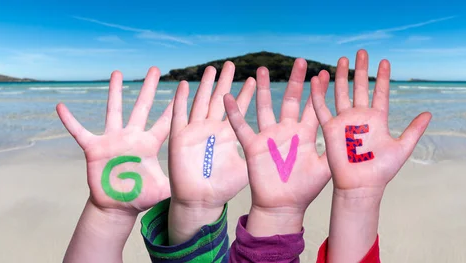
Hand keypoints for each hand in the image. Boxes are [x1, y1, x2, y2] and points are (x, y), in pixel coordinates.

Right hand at [57, 68, 171, 215]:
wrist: (117, 206)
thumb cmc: (140, 196)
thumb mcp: (162, 190)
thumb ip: (177, 184)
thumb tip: (195, 185)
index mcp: (149, 144)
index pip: (164, 122)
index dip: (173, 107)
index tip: (183, 88)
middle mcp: (132, 137)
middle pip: (141, 107)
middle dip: (148, 88)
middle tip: (155, 69)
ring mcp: (113, 140)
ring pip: (114, 111)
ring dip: (114, 92)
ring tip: (117, 72)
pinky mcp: (94, 148)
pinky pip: (79, 132)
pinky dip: (70, 121)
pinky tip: (61, 106)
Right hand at [167, 61, 255, 243]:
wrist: (200, 202)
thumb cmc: (222, 188)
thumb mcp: (247, 167)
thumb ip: (260, 153)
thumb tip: (286, 147)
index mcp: (229, 135)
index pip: (241, 109)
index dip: (248, 93)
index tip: (257, 77)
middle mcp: (212, 129)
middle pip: (220, 99)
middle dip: (226, 81)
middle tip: (232, 63)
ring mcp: (196, 131)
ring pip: (201, 102)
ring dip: (205, 86)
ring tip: (212, 68)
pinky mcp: (180, 138)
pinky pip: (179, 115)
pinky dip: (180, 100)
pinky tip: (184, 85)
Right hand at [224, 58, 330, 235]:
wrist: (282, 206)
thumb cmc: (305, 190)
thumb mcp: (325, 169)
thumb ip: (335, 151)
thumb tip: (356, 139)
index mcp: (306, 135)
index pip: (313, 107)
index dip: (318, 91)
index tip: (324, 73)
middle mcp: (288, 131)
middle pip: (291, 100)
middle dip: (295, 81)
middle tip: (300, 61)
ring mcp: (270, 137)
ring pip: (265, 107)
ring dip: (263, 89)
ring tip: (261, 70)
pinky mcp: (254, 146)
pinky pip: (241, 127)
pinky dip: (235, 113)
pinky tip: (228, 97)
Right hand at [311, 50, 430, 196]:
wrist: (361, 186)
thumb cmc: (381, 171)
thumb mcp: (402, 148)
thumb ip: (414, 130)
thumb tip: (428, 113)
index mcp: (378, 119)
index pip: (380, 92)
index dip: (382, 77)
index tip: (385, 62)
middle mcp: (360, 117)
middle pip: (360, 87)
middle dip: (361, 69)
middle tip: (362, 52)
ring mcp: (345, 121)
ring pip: (341, 93)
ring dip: (341, 76)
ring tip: (342, 59)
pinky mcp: (330, 128)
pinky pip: (322, 108)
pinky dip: (319, 93)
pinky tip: (318, 79)